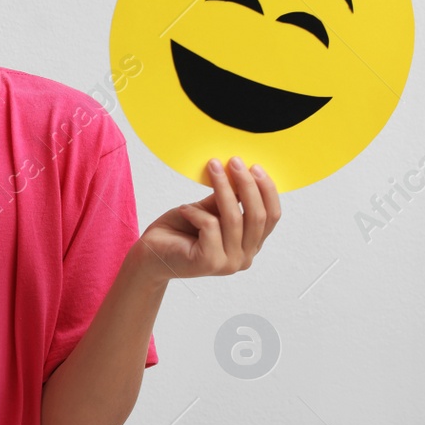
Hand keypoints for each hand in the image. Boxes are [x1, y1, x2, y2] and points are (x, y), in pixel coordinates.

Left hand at [136, 157, 280, 281]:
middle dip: (247, 184)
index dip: (267, 190)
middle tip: (234, 161)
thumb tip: (243, 172)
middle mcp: (244, 258)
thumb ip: (229, 198)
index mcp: (251, 245)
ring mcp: (228, 263)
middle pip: (258, 216)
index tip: (255, 166)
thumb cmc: (180, 230)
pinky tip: (184, 209)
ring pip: (234, 218)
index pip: (272, 216)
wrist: (151, 254)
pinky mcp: (209, 262)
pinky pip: (210, 226)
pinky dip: (196, 211)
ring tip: (211, 168)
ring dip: (223, 188)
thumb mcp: (209, 209)